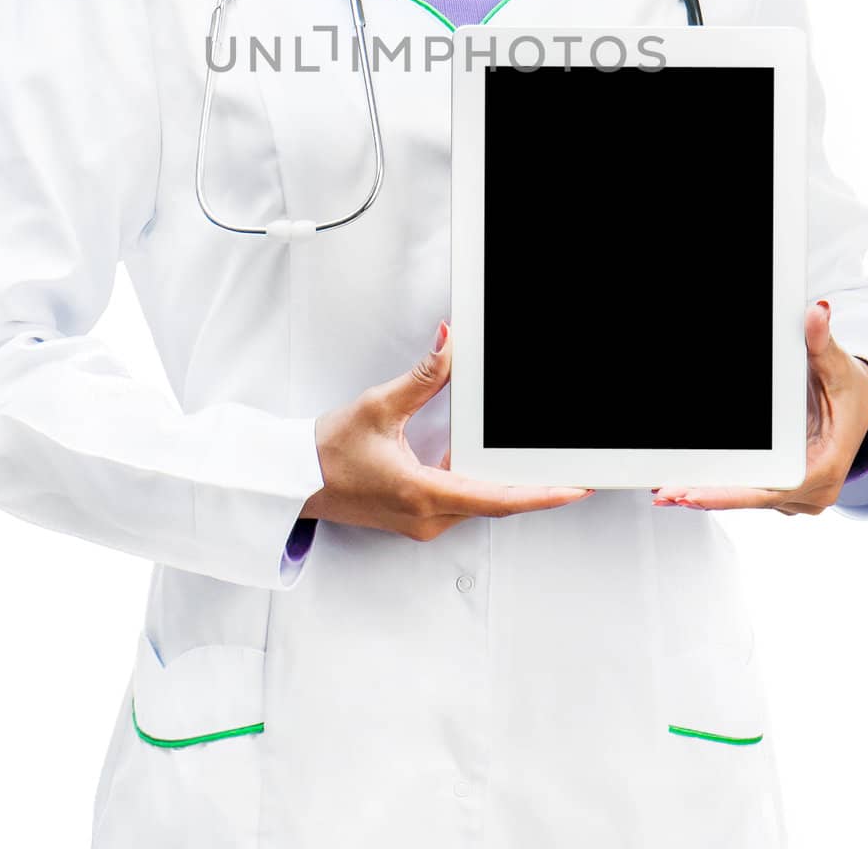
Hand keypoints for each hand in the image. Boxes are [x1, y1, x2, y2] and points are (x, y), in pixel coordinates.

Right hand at [298, 320, 594, 538]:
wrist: (293, 479)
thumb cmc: (326, 452)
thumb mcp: (379, 406)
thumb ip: (423, 377)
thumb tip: (450, 347)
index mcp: (421, 494)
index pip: (497, 498)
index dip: (541, 493)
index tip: (574, 487)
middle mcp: (426, 517)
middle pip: (496, 503)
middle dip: (535, 487)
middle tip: (573, 472)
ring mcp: (420, 521)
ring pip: (480, 504)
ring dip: (510, 487)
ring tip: (544, 468)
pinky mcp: (415, 516)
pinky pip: (461, 503)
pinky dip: (483, 485)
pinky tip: (494, 466)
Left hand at [650, 300, 867, 516]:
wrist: (864, 403)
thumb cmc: (850, 387)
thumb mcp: (836, 364)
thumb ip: (821, 342)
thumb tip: (817, 313)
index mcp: (827, 465)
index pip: (773, 486)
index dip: (732, 493)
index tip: (696, 492)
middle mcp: (816, 490)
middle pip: (754, 498)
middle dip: (709, 496)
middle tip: (667, 493)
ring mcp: (803, 496)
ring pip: (750, 499)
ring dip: (710, 494)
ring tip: (668, 492)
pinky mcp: (790, 492)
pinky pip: (753, 493)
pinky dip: (723, 490)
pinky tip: (691, 487)